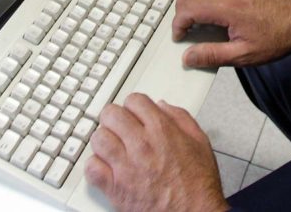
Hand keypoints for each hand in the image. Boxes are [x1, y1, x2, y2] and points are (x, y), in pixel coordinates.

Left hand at [85, 93, 227, 211]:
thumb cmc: (198, 184)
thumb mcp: (200, 142)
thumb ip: (180, 118)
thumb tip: (161, 106)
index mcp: (162, 130)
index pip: (133, 101)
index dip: (133, 106)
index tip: (134, 114)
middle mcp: (141, 145)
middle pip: (110, 115)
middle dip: (114, 118)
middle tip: (119, 127)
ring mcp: (126, 167)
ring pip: (98, 139)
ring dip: (103, 141)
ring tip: (112, 147)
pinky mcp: (115, 189)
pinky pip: (91, 168)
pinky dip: (95, 166)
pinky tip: (106, 168)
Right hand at [172, 0, 290, 68]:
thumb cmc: (277, 38)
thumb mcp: (244, 55)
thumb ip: (213, 55)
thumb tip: (189, 57)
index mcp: (229, 8)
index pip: (190, 8)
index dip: (178, 23)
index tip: (180, 35)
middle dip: (181, 7)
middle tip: (183, 24)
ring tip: (191, 9)